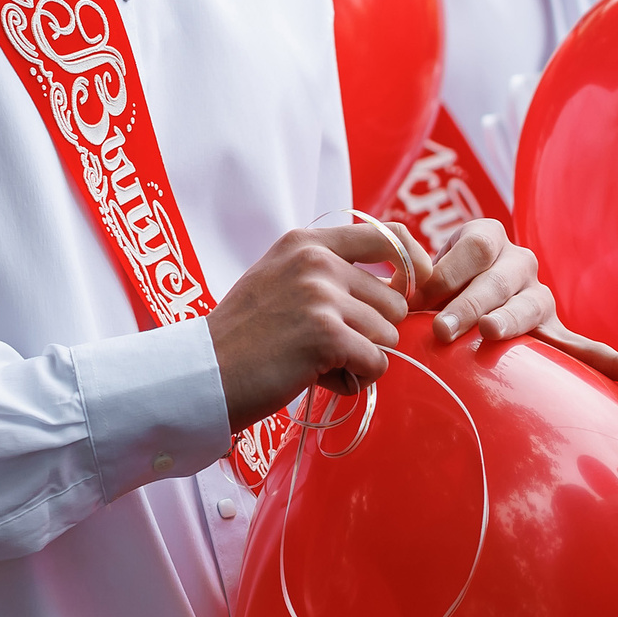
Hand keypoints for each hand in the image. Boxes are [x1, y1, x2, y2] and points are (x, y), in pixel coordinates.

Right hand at [209, 222, 414, 431]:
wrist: (201, 374)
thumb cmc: (244, 337)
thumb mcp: (281, 279)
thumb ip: (327, 271)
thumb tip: (397, 282)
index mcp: (306, 242)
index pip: (387, 237)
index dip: (413, 264)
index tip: (415, 289)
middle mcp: (316, 261)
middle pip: (395, 301)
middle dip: (372, 332)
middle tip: (328, 347)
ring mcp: (321, 296)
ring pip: (388, 335)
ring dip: (360, 358)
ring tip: (315, 362)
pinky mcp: (326, 335)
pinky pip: (376, 362)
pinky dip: (354, 380)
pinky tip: (317, 378)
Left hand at [417, 219, 617, 383]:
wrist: (450, 299)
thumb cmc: (427, 288)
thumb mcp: (413, 274)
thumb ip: (406, 275)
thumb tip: (394, 288)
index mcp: (486, 237)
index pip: (474, 248)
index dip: (447, 269)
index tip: (421, 295)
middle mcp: (519, 263)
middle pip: (499, 281)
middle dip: (469, 304)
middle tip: (443, 329)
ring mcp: (540, 298)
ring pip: (532, 310)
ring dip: (510, 323)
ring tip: (490, 334)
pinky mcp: (553, 333)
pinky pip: (587, 349)